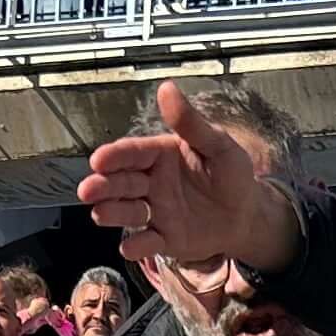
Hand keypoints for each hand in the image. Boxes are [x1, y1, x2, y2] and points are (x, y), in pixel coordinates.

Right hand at [76, 80, 302, 275]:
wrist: (248, 215)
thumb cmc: (232, 175)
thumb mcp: (219, 145)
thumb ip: (191, 123)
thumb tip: (166, 87)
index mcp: (160, 155)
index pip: (133, 153)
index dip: (114, 156)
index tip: (99, 159)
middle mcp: (151, 183)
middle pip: (121, 183)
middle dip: (103, 186)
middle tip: (87, 190)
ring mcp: (155, 212)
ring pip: (127, 212)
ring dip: (112, 213)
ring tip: (100, 214)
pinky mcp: (165, 239)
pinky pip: (147, 242)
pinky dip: (137, 246)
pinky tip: (129, 247)